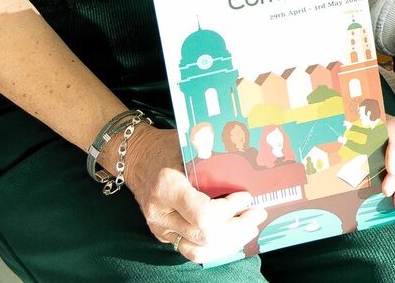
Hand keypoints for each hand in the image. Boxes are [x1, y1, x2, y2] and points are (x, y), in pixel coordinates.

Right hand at [119, 124, 266, 262]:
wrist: (137, 157)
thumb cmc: (166, 147)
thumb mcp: (188, 145)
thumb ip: (212, 159)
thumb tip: (247, 168)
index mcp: (166, 187)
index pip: (203, 213)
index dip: (230, 210)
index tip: (247, 197)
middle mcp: (161, 213)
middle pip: (204, 236)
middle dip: (237, 228)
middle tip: (257, 214)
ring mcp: (160, 228)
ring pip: (198, 250)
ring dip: (229, 243)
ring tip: (249, 228)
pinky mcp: (164, 235)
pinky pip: (191, 250)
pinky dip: (215, 246)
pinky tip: (231, 236)